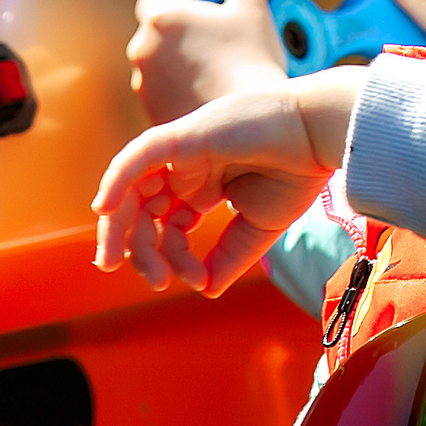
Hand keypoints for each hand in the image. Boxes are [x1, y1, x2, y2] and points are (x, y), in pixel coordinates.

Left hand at [92, 67, 365, 294]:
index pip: (169, 227)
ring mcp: (182, 152)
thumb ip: (229, 256)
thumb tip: (205, 290)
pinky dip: (115, 180)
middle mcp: (186, 169)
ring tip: (114, 258)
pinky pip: (136, 157)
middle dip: (137, 248)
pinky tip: (105, 209)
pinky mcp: (183, 137)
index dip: (175, 258)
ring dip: (117, 225)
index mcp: (204, 186)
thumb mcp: (258, 227)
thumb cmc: (298, 172)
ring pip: (130, 188)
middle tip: (152, 280)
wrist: (320, 135)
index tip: (197, 280)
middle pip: (142, 210)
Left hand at [129, 0, 290, 125]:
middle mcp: (142, 47)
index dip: (180, 6)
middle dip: (178, 39)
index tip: (205, 18)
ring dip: (176, 69)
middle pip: (154, 35)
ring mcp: (142, 83)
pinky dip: (176, 96)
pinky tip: (208, 101)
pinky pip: (159, 97)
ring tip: (216, 78)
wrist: (250, 125)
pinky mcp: (148, 113)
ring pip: (156, 67)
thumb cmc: (252, 61)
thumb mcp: (251, 7)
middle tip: (218, 50)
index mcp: (163, 15)